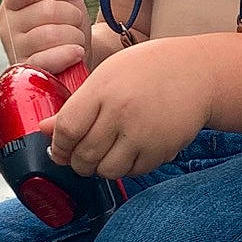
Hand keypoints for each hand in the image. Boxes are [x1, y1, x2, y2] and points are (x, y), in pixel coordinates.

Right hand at [0, 0, 89, 75]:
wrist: (77, 60)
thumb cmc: (68, 24)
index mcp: (12, 2)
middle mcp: (7, 26)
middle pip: (47, 10)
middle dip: (72, 16)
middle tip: (74, 24)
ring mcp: (15, 51)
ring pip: (52, 35)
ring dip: (75, 36)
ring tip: (75, 41)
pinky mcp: (27, 73)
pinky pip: (50, 59)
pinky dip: (70, 54)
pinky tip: (76, 53)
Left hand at [45, 39, 212, 178]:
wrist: (198, 72)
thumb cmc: (148, 70)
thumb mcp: (108, 76)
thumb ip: (76, 105)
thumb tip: (43, 130)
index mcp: (103, 90)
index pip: (67, 130)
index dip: (59, 145)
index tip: (60, 148)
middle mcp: (121, 112)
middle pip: (84, 156)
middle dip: (78, 162)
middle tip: (82, 156)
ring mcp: (143, 133)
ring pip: (107, 171)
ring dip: (101, 168)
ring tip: (107, 153)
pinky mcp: (161, 150)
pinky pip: (133, 172)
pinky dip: (127, 167)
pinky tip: (130, 150)